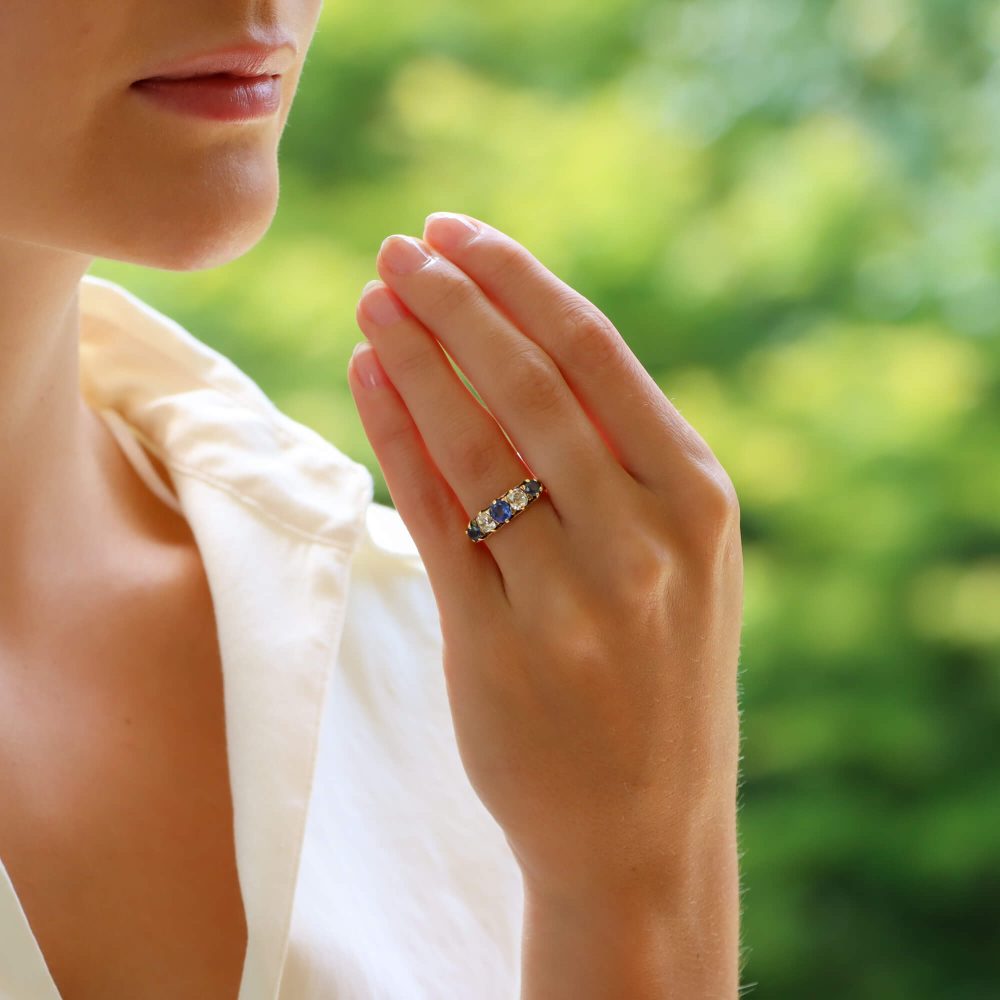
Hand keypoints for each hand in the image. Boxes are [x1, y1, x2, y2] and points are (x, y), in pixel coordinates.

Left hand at [348, 212, 742, 902]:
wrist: (642, 829)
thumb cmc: (659, 676)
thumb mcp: (682, 559)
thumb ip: (624, 459)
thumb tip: (522, 343)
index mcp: (699, 499)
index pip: (597, 355)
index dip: (517, 282)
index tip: (457, 233)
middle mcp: (644, 539)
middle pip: (530, 384)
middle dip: (455, 302)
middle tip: (400, 247)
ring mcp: (572, 597)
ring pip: (475, 443)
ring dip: (414, 356)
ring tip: (371, 296)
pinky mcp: (498, 645)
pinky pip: (436, 516)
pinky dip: (394, 437)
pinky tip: (366, 378)